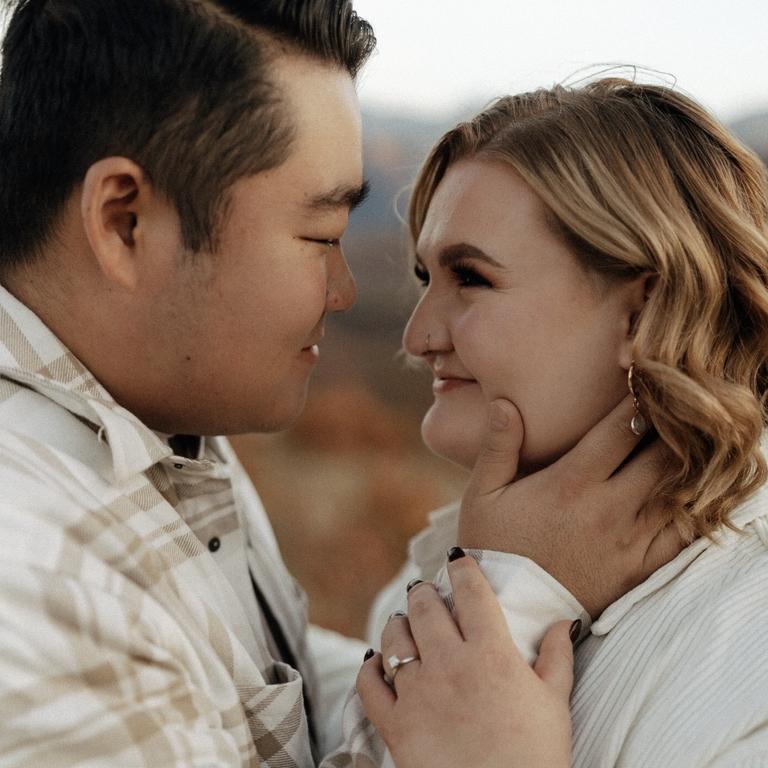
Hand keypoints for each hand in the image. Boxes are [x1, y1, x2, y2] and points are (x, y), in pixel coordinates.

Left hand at [357, 556, 573, 767]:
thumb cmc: (536, 757)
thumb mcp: (555, 703)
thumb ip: (557, 656)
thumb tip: (565, 621)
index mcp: (490, 653)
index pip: (472, 593)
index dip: (463, 569)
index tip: (458, 559)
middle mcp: (449, 663)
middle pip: (426, 608)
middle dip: (425, 593)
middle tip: (426, 591)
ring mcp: (417, 692)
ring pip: (395, 638)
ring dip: (398, 624)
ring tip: (403, 621)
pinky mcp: (395, 723)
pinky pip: (370, 685)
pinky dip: (371, 668)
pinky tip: (377, 662)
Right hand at [459, 396, 683, 617]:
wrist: (512, 612)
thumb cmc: (494, 546)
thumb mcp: (482, 494)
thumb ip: (497, 446)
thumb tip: (505, 403)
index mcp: (570, 484)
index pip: (621, 430)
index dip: (640, 400)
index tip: (647, 380)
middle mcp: (607, 509)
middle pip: (662, 456)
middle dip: (673, 428)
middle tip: (677, 408)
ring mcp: (629, 541)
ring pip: (679, 492)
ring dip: (688, 464)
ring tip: (691, 442)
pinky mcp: (640, 569)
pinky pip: (684, 536)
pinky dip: (696, 510)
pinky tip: (694, 491)